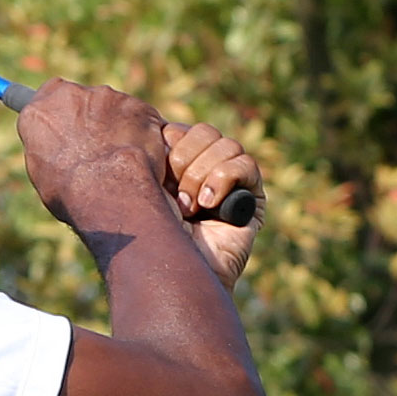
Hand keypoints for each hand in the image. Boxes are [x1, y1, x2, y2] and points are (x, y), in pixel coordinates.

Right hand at [17, 80, 170, 226]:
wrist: (109, 193)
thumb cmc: (70, 193)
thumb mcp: (43, 172)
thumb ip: (49, 146)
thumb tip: (58, 148)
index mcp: (39, 112)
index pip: (49, 93)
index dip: (62, 108)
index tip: (67, 120)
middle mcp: (71, 96)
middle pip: (83, 99)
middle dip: (90, 117)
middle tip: (95, 147)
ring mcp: (107, 98)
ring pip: (114, 107)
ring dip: (116, 126)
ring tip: (118, 160)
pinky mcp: (138, 107)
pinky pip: (141, 118)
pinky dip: (141, 133)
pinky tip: (139, 158)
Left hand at [162, 122, 264, 289]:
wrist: (171, 270)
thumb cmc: (150, 231)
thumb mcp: (144, 183)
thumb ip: (154, 151)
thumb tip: (161, 125)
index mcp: (177, 165)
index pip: (181, 129)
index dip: (170, 143)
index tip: (157, 170)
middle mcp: (205, 171)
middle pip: (205, 131)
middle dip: (185, 160)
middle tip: (175, 194)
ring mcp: (231, 184)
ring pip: (227, 145)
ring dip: (201, 175)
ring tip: (190, 206)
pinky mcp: (252, 199)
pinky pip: (246, 164)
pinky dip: (223, 179)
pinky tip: (209, 204)